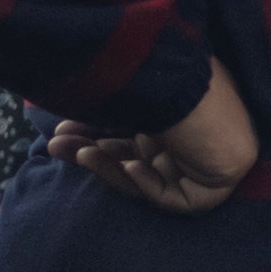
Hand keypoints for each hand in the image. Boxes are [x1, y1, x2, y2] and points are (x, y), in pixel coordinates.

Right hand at [48, 61, 255, 214]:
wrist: (185, 80)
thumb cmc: (151, 74)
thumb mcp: (117, 94)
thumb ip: (97, 110)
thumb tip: (58, 119)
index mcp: (175, 105)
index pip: (130, 130)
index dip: (94, 133)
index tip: (59, 131)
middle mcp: (192, 132)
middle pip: (134, 153)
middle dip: (92, 151)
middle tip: (55, 146)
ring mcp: (205, 159)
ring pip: (149, 176)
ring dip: (111, 166)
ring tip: (82, 152)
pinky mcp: (215, 185)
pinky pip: (174, 198)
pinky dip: (148, 183)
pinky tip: (132, 165)